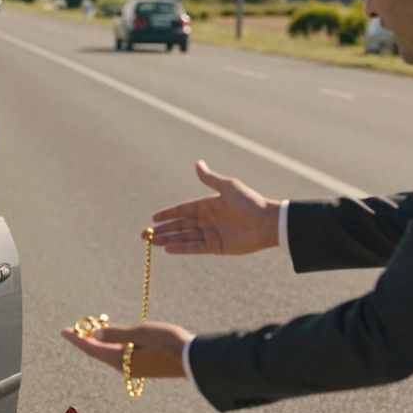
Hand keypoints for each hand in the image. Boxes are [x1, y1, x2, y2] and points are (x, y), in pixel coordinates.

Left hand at [59, 321, 191, 377]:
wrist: (193, 359)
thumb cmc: (168, 342)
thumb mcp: (140, 333)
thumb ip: (117, 334)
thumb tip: (95, 335)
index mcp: (120, 360)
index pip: (91, 348)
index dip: (76, 338)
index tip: (63, 330)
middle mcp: (125, 367)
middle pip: (99, 352)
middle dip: (87, 339)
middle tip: (77, 326)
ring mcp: (136, 368)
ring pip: (111, 354)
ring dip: (101, 341)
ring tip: (96, 327)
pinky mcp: (146, 366)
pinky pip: (123, 355)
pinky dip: (115, 345)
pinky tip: (117, 337)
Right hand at [149, 160, 279, 254]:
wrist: (267, 222)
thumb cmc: (250, 202)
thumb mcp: (228, 187)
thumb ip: (209, 179)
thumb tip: (197, 163)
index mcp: (209, 205)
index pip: (183, 210)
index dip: (168, 214)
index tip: (153, 218)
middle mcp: (208, 220)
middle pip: (180, 226)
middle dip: (162, 229)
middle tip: (144, 234)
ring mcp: (211, 234)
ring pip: (184, 237)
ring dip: (168, 239)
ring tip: (151, 243)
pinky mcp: (216, 247)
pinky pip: (195, 247)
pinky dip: (181, 248)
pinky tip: (167, 249)